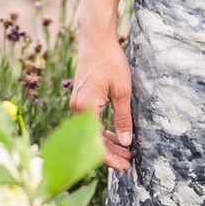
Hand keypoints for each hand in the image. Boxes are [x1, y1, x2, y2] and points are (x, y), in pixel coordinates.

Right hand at [69, 34, 133, 171]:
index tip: (124, 165)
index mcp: (86, 108)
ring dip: (106, 143)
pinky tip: (114, 135)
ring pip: (90, 132)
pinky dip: (101, 131)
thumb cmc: (109, 62)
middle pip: (91, 140)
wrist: (95, 40)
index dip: (110, 157)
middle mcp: (77, 109)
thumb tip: (125, 142)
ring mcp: (77, 104)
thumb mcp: (122, 91)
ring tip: (124, 151)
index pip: (95, 142)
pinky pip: (90, 123)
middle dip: (110, 153)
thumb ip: (123, 118)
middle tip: (127, 162)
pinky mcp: (81, 99)